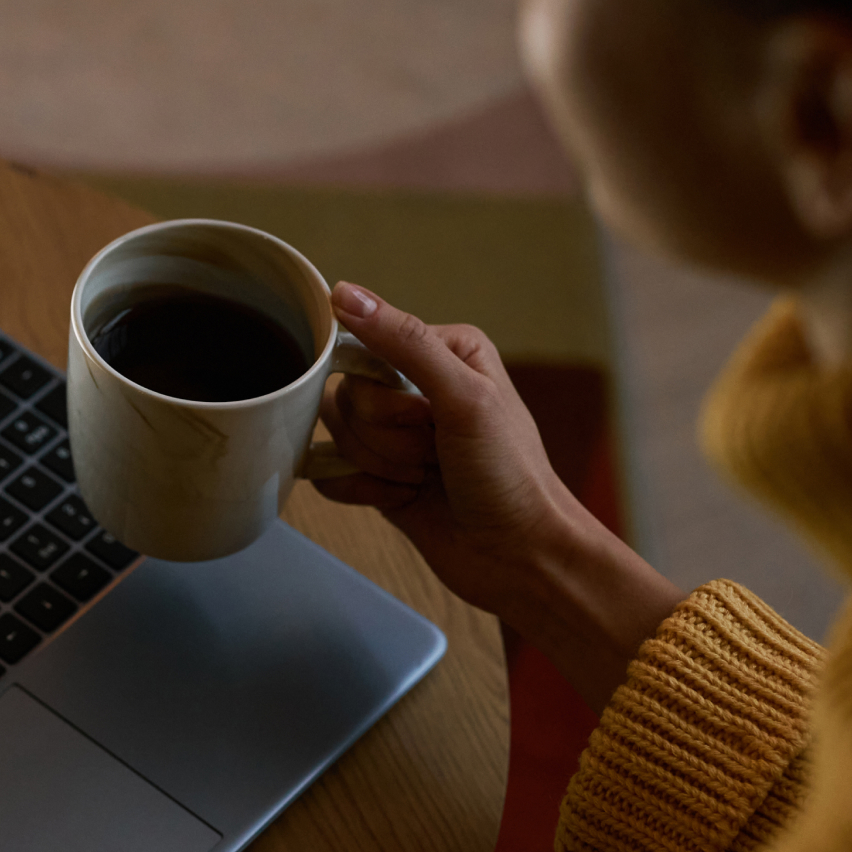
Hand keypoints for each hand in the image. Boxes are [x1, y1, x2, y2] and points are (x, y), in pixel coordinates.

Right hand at [315, 282, 682, 709]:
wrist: (520, 557)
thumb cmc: (510, 475)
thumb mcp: (464, 398)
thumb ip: (404, 342)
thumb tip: (344, 293)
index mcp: (443, 350)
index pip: (365, 350)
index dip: (384, 396)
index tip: (424, 419)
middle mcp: (417, 385)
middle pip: (346, 397)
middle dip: (386, 438)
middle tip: (434, 455)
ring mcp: (397, 432)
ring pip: (337, 435)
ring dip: (379, 466)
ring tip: (425, 478)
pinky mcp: (380, 473)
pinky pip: (332, 472)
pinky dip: (361, 490)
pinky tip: (402, 498)